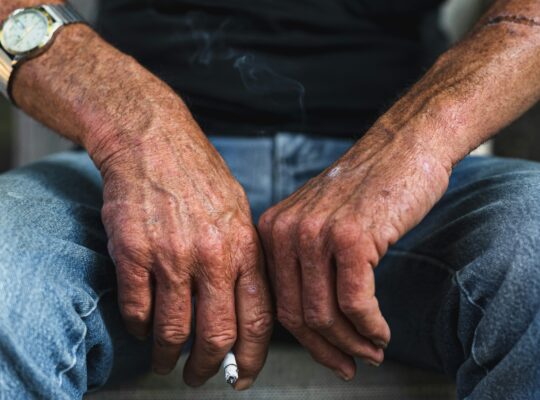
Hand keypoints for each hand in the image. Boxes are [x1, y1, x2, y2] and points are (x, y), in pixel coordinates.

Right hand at [97, 114, 272, 389]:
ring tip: (165, 361)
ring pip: (172, 330)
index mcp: (244, 248)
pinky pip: (137, 310)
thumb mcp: (238, 212)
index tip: (242, 376)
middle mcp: (212, 256)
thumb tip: (243, 308)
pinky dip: (138, 329)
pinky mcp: (134, 252)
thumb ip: (244, 259)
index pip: (257, 319)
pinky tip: (141, 329)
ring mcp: (171, 255)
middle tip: (200, 377)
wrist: (154, 142)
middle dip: (208, 368)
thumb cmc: (199, 177)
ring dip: (167, 356)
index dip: (252, 358)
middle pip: (216, 336)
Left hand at [258, 123, 450, 378]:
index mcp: (272, 230)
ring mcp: (316, 233)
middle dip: (326, 350)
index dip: (303, 340)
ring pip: (324, 314)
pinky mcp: (350, 236)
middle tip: (350, 365)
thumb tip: (313, 322)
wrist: (404, 147)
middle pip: (295, 315)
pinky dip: (370, 327)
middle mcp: (285, 231)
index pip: (277, 302)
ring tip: (372, 351)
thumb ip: (306, 263)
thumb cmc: (369, 188)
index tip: (327, 357)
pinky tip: (382, 332)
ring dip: (352, 343)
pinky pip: (355, 303)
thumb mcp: (320, 221)